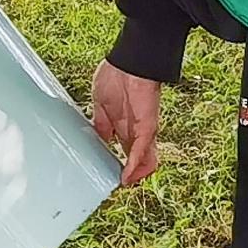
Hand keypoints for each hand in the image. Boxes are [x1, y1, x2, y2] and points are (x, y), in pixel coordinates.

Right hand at [90, 62, 161, 186]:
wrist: (128, 62)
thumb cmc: (115, 76)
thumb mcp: (100, 105)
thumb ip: (101, 124)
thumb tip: (100, 139)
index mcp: (123, 123)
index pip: (126, 149)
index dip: (121, 163)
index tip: (112, 175)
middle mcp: (134, 129)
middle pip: (138, 158)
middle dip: (130, 174)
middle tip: (119, 185)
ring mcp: (142, 129)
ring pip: (144, 158)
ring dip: (135, 174)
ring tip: (126, 185)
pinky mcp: (147, 126)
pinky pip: (142, 150)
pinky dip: (134, 165)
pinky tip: (126, 177)